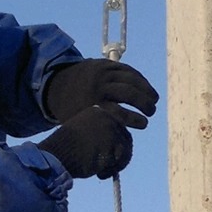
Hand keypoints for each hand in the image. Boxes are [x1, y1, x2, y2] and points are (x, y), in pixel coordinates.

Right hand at [38, 105, 137, 179]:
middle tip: (110, 169)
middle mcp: (106, 115)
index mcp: (97, 111)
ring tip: (101, 173)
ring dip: (117, 164)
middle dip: (121, 155)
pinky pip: (122, 159)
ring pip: (126, 148)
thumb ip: (97, 138)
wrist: (55, 156)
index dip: (116, 143)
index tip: (111, 156)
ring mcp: (111, 127)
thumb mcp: (81, 136)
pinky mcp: (113, 141)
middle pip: (125, 136)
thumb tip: (114, 151)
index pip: (116, 125)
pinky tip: (100, 174)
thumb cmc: (63, 151)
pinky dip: (114, 169)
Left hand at [41, 58, 156, 126]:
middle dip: (143, 103)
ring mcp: (102, 72)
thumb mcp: (81, 123)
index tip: (144, 124)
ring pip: (131, 79)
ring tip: (154, 100)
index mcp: (91, 103)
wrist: (58, 84)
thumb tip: (120, 148)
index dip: (134, 119)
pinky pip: (127, 70)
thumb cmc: (72, 111)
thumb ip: (99, 131)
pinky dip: (139, 79)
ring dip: (146, 89)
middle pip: (128, 93)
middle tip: (152, 112)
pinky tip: (146, 88)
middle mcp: (98, 86)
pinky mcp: (105, 63)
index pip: (118, 112)